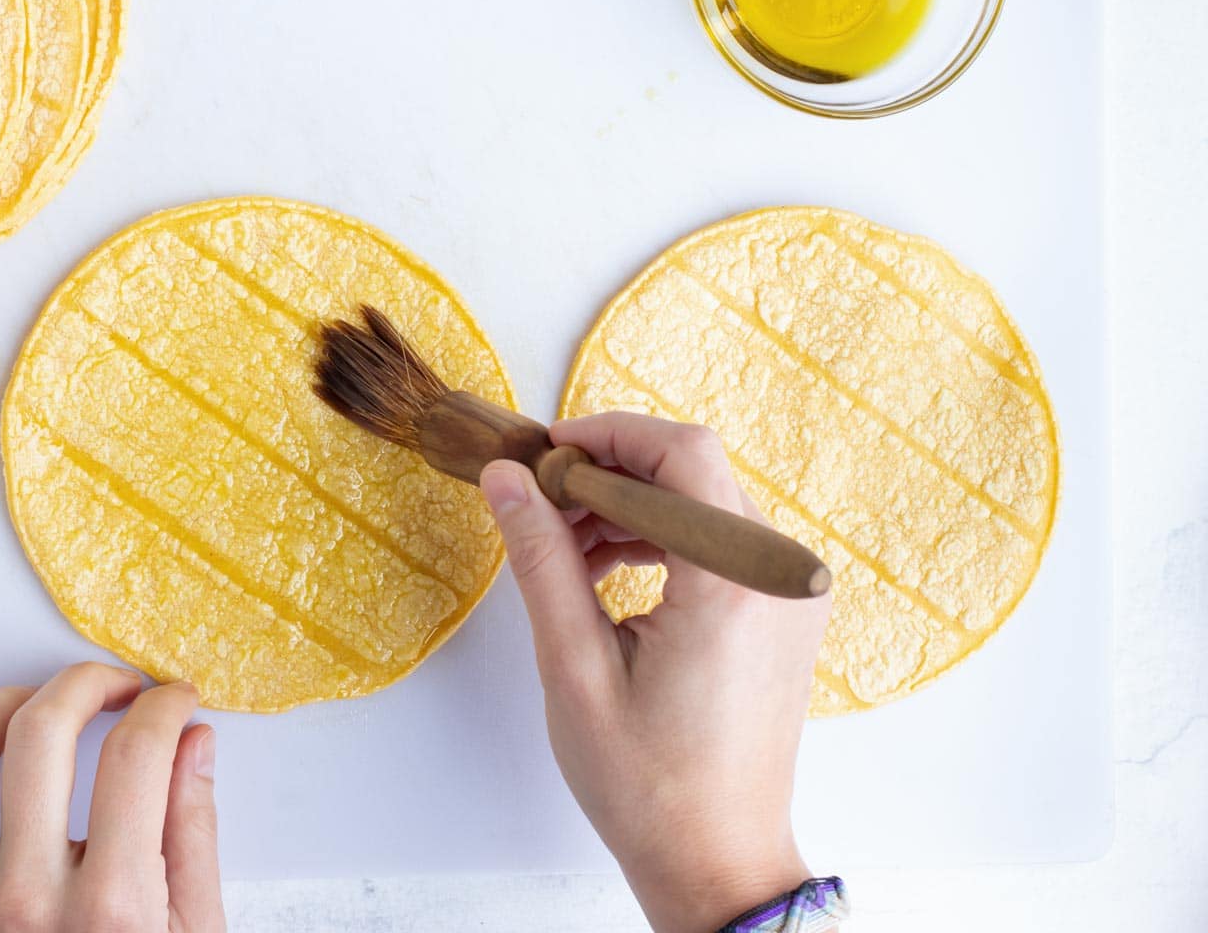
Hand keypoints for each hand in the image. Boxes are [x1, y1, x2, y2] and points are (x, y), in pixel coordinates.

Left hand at [0, 662, 223, 932]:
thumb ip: (191, 833)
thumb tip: (192, 740)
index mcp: (110, 908)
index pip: (135, 755)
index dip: (164, 707)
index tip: (175, 702)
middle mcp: (27, 901)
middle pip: (42, 734)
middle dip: (88, 683)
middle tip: (117, 687)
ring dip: (6, 703)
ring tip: (46, 704)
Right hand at [479, 413, 829, 932]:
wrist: (717, 860)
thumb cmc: (647, 783)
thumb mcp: (574, 666)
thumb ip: (542, 559)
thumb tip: (506, 477)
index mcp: (732, 583)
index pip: (680, 453)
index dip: (605, 436)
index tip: (541, 457)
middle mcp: (778, 575)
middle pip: (693, 471)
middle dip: (609, 472)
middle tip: (539, 502)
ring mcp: (788, 594)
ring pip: (704, 502)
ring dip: (631, 507)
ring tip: (561, 547)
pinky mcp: (782, 613)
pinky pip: (721, 541)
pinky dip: (661, 539)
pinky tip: (605, 572)